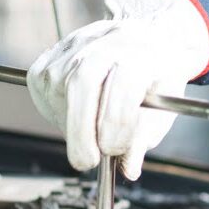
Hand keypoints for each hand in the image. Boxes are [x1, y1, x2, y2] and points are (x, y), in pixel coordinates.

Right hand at [27, 0, 208, 178]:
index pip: (122, 86)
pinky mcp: (52, 53)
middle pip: (82, 81)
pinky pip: (42, 85)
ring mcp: (75, 43)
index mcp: (142, 49)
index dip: (116, 126)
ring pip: (59, 86)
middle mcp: (105, 40)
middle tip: (87, 160)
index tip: (114, 151)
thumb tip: (127, 168)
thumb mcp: (165, 106)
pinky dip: (54, 109)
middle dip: (81, 129)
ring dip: (70, 122)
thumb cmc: (157, 76)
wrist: (147, 40)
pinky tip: (74, 116)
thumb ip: (145, 137)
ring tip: (89, 132)